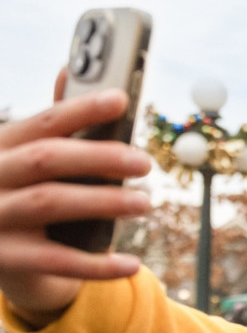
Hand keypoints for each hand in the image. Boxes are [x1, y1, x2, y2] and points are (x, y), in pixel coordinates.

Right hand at [0, 71, 150, 323]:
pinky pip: (55, 261)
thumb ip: (50, 123)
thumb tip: (69, 68)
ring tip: (145, 203)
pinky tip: (131, 264)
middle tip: (146, 162)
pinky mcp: (6, 258)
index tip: (122, 98)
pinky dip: (96, 264)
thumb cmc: (22, 192)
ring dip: (104, 201)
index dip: (82, 108)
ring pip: (50, 202)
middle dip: (100, 157)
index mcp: (1, 146)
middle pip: (46, 159)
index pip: (42, 123)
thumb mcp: (27, 156)